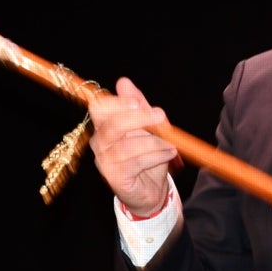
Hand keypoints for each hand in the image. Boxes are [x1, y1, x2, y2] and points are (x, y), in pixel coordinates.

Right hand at [87, 76, 178, 214]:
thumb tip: (123, 82)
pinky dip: (156, 156)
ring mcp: (105, 161)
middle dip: (139, 119)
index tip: (136, 102)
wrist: (151, 188)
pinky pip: (136, 163)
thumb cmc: (148, 153)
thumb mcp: (147, 126)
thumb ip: (138, 105)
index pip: (99, 108)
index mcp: (105, 125)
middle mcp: (100, 142)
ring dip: (154, 142)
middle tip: (160, 116)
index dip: (117, 103)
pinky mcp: (115, 178)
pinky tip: (169, 153)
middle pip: (112, 125)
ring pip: (127, 146)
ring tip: (172, 143)